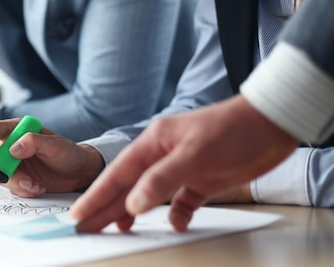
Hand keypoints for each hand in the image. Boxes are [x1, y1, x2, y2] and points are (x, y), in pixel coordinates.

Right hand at [0, 118, 104, 196]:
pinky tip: (38, 188)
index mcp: (16, 129)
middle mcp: (11, 145)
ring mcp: (13, 163)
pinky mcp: (18, 178)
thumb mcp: (55, 145)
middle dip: (7, 173)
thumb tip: (13, 149)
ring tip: (37, 186)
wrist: (79, 173)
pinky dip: (24, 191)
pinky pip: (11, 187)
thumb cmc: (69, 153)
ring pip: (1, 176)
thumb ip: (34, 142)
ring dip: (18, 185)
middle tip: (27, 181)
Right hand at [70, 95, 297, 232]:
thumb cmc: (233, 130)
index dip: (96, 196)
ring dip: (133, 211)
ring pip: (149, 194)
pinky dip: (175, 214)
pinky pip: (181, 200)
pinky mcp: (203, 178)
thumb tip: (133, 204)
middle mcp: (163, 155)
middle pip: (128, 186)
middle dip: (106, 207)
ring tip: (116, 229)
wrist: (272, 124)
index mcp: (153, 143)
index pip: (118, 174)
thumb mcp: (194, 154)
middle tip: (87, 227)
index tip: (79, 214)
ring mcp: (182, 167)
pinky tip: (172, 224)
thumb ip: (161, 179)